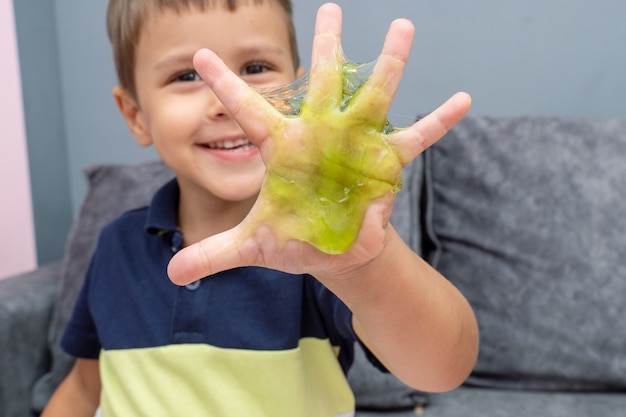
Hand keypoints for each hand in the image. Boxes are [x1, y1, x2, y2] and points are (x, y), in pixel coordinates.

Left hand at [168, 3, 470, 284]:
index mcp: (282, 148)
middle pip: (324, 84)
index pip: (247, 112)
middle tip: (329, 7)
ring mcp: (356, 146)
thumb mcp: (251, 246)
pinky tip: (462, 99)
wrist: (328, 247)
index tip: (200, 55)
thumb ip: (212, 254)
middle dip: (328, 46)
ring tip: (404, 26)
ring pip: (375, 99)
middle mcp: (320, 136)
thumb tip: (170, 274)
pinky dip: (438, 122)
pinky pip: (415, 140)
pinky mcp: (385, 164)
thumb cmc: (290, 236)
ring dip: (390, 65)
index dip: (226, 85)